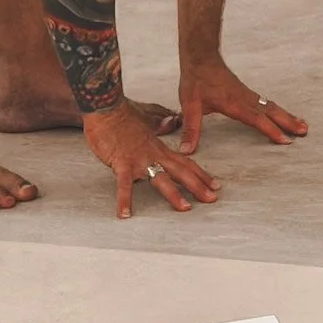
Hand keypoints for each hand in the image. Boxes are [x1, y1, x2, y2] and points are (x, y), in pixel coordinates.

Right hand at [82, 101, 220, 218]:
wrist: (107, 108)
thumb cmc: (124, 114)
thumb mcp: (148, 118)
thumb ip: (160, 122)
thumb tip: (173, 120)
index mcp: (160, 148)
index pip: (185, 163)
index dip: (201, 174)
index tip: (215, 185)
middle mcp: (154, 154)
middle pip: (181, 172)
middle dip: (198, 186)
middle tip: (212, 199)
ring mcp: (140, 159)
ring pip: (162, 178)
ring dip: (174, 194)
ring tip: (185, 208)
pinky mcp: (122, 163)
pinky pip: (124, 184)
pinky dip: (125, 199)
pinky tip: (125, 214)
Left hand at [180, 59, 308, 153]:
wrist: (201, 58)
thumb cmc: (196, 80)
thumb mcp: (190, 105)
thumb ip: (191, 128)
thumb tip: (186, 151)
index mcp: (234, 103)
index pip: (256, 119)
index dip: (271, 130)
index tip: (285, 140)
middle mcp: (245, 98)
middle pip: (271, 111)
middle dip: (288, 122)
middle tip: (304, 131)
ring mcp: (247, 94)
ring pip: (271, 106)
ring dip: (287, 116)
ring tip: (302, 125)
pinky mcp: (246, 92)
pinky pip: (266, 102)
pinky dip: (277, 110)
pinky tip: (281, 114)